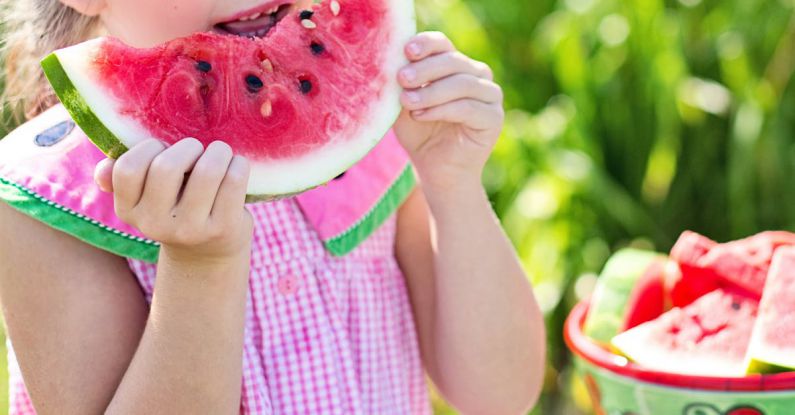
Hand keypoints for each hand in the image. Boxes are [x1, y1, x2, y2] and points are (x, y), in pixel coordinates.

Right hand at [94, 138, 252, 263]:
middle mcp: (155, 224)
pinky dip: (239, 165)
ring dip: (218, 152)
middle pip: (167, 167)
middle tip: (198, 150)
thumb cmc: (176, 208)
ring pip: (207, 171)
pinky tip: (236, 167)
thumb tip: (103, 170)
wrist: (208, 253)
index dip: (149, 148)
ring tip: (220, 154)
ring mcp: (191, 229)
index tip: (164, 149)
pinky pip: (234, 181)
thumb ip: (123, 179)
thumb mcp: (146, 198)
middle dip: (188, 147)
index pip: (128, 169)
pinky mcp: (223, 229)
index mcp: (129, 210)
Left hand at [393, 32, 504, 193]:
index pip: (443, 45)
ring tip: (407, 102)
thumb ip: (403, 84)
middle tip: (402, 78)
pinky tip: (420, 115)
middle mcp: (477, 75)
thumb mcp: (405, 105)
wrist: (437, 171)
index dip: (426, 44)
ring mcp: (490, 95)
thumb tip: (394, 61)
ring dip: (431, 92)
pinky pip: (468, 107)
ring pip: (462, 83)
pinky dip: (442, 109)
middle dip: (425, 69)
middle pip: (453, 61)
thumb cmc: (420, 134)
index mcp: (456, 65)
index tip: (406, 50)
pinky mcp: (494, 118)